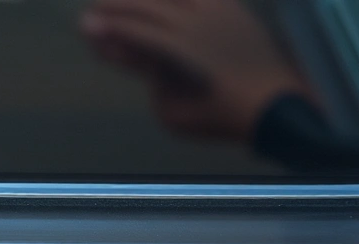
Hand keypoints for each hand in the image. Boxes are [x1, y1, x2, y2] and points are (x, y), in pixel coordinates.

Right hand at [81, 0, 308, 140]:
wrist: (274, 106)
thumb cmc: (220, 117)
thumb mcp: (174, 114)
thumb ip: (152, 82)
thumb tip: (137, 57)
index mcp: (178, 50)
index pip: (134, 32)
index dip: (107, 29)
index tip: (85, 27)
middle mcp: (195, 22)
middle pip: (148, 6)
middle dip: (118, 5)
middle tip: (95, 9)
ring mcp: (216, 12)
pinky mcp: (232, 9)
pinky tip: (165, 2)